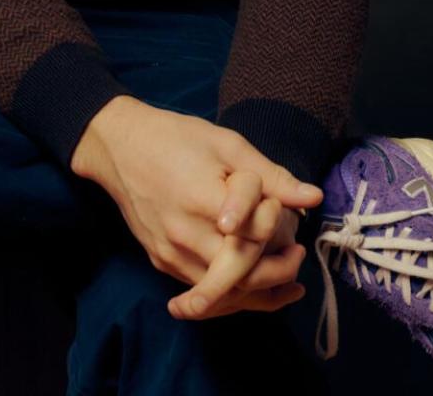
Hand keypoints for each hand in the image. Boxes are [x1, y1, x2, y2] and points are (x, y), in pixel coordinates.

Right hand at [70, 98, 321, 318]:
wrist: (120, 146)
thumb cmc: (177, 138)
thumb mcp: (227, 144)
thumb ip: (269, 176)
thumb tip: (313, 199)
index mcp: (202, 198)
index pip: (252, 234)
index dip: (275, 225)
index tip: (281, 209)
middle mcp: (183, 234)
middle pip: (242, 275)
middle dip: (278, 272)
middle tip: (297, 255)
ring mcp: (170, 253)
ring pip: (223, 293)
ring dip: (260, 290)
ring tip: (287, 276)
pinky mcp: (161, 261)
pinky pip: (203, 291)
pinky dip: (233, 292)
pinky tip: (254, 282)